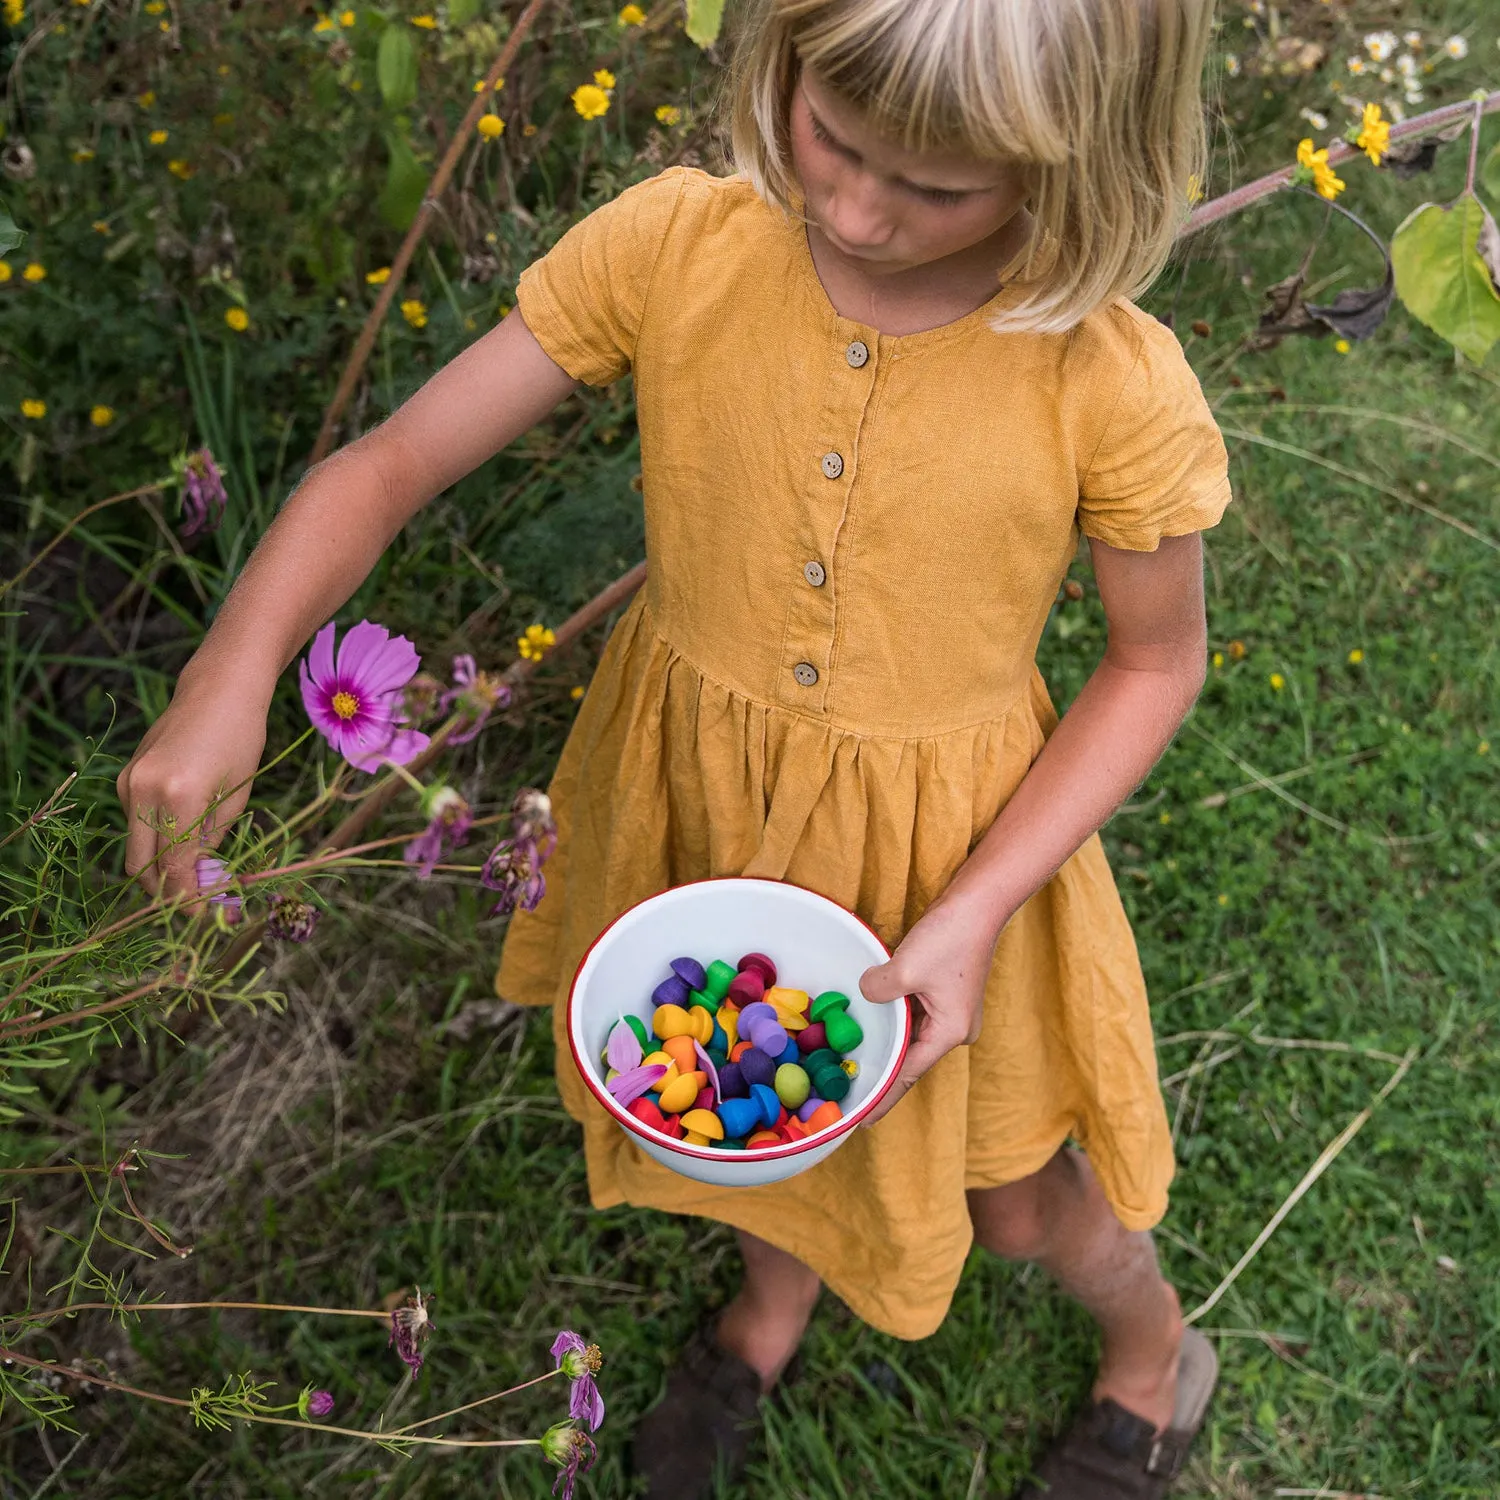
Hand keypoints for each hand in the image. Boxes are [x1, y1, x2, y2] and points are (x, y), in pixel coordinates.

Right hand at [115, 671, 270, 904]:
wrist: (217, 691)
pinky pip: (136, 824)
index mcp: (178, 798)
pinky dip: (156, 840)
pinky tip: (186, 836)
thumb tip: (204, 887)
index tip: (207, 918)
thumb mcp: (236, 798)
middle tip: (199, 903)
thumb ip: (213, 845)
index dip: (188, 900)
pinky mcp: (124, 779)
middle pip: (141, 868)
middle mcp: (142, 793)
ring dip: (160, 867)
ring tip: (197, 873)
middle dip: (167, 892)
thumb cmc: (240, 740)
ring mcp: (127, 785)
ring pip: (135, 848)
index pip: (173, 869)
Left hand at [857, 894, 1001, 1125]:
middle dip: (883, 1075)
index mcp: (950, 1033)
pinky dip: (894, 1023)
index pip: (908, 1074)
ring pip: (911, 1037)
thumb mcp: (905, 968)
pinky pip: (914, 1018)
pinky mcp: (945, 995)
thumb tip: (866, 995)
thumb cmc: (950, 937)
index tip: (861, 1120)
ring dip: (887, 1046)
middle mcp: (954, 1029)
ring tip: (856, 1065)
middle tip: (850, 1094)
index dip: (883, 1098)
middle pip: (911, 1060)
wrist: (979, 904)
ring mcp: (952, 1012)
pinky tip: (873, 1027)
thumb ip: (878, 991)